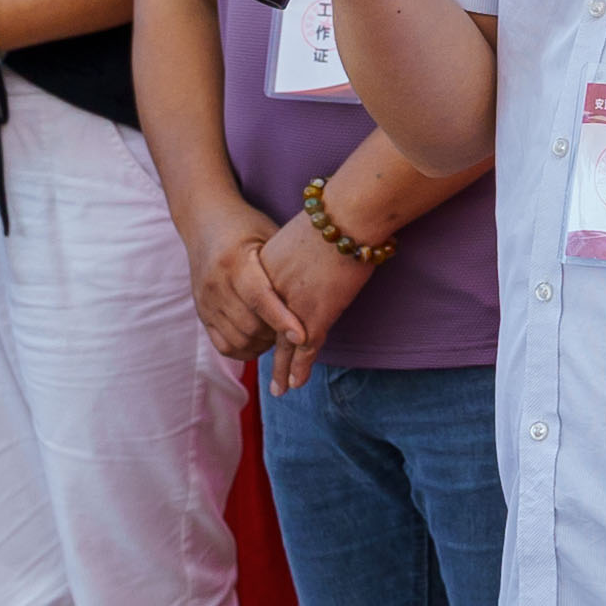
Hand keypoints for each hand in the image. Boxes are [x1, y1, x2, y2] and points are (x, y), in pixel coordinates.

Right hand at [185, 205, 307, 367]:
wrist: (205, 222)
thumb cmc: (248, 226)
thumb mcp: (269, 236)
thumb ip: (285, 266)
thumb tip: (316, 296)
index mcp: (234, 260)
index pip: (259, 298)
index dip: (282, 320)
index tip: (303, 338)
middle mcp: (215, 283)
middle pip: (250, 325)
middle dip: (277, 334)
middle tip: (298, 330)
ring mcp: (205, 301)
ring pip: (238, 339)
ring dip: (263, 344)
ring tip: (280, 334)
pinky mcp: (202, 313)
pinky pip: (224, 345)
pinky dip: (246, 350)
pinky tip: (262, 341)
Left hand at [250, 216, 374, 390]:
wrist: (347, 218)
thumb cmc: (335, 216)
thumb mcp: (300, 233)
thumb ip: (295, 250)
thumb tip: (305, 255)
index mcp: (264, 269)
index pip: (258, 304)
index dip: (262, 322)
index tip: (264, 334)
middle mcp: (271, 292)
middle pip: (265, 329)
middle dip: (266, 350)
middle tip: (263, 367)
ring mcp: (291, 307)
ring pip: (283, 346)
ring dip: (282, 370)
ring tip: (279, 389)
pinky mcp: (314, 317)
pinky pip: (305, 350)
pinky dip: (300, 368)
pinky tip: (296, 383)